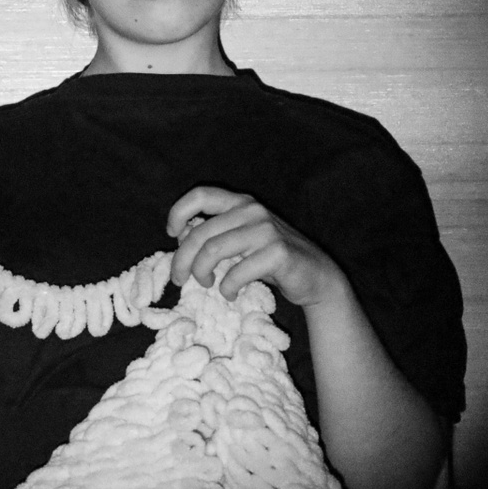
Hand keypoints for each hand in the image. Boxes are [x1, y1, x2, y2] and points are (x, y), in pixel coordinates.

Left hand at [166, 187, 348, 308]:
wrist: (315, 275)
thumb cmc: (271, 259)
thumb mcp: (241, 242)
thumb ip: (215, 235)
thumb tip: (181, 236)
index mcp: (242, 203)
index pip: (201, 195)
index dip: (179, 212)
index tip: (171, 234)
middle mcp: (253, 211)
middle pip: (200, 233)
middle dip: (182, 260)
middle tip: (179, 279)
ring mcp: (266, 230)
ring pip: (212, 251)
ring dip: (202, 273)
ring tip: (207, 284)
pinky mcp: (277, 252)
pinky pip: (237, 272)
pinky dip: (227, 287)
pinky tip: (230, 293)